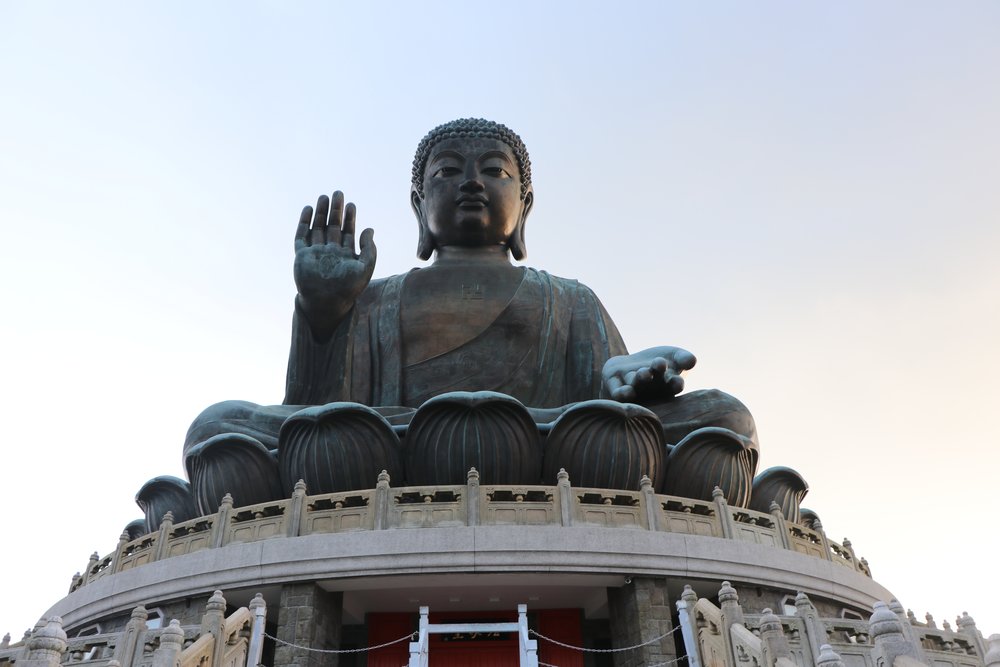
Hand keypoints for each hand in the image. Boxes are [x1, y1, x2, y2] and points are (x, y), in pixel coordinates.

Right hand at [293, 191, 375, 336]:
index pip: (348, 232)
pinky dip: (304, 222)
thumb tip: (370, 229)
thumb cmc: (348, 289)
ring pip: (317, 228)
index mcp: (345, 255)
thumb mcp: (365, 267)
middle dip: (335, 210)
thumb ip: (369, 249)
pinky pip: (301, 236)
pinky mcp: (302, 256)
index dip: (350, 218)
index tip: (352, 204)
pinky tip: (309, 209)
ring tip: (324, 197)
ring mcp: (315, 253)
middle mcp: (330, 252)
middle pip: (332, 226)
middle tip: (338, 193)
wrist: (326, 302)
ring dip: (321, 213)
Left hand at [602, 346, 696, 402]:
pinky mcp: (615, 387)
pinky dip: (622, 393)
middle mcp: (650, 389)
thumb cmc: (658, 363)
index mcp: (666, 384)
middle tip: (654, 369)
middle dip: (654, 377)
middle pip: (652, 384)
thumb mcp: (674, 357)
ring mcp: (633, 388)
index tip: (677, 382)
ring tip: (643, 373)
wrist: (631, 367)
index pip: (673, 385)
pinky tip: (626, 392)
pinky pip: (618, 392)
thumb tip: (692, 361)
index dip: (675, 384)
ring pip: (635, 385)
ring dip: (639, 379)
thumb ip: (683, 358)